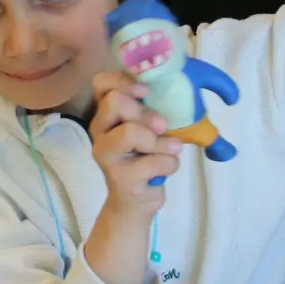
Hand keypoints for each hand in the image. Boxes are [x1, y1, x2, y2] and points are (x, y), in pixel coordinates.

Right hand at [82, 71, 181, 283]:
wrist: (135, 202)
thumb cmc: (145, 157)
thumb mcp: (149, 127)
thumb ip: (154, 107)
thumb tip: (185, 85)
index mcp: (106, 114)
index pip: (101, 83)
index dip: (125, 81)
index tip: (147, 93)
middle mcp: (99, 132)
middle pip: (115, 102)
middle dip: (147, 113)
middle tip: (162, 126)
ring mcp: (107, 157)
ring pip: (131, 132)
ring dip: (161, 141)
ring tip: (171, 149)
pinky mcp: (122, 180)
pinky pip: (155, 162)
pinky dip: (170, 163)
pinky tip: (165, 169)